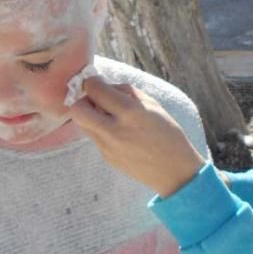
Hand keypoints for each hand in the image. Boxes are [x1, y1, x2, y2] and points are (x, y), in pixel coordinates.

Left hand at [69, 77, 204, 196]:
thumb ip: (127, 92)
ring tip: (110, 118)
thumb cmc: (169, 134)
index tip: (97, 82)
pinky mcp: (106, 157)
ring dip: (91, 116)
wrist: (174, 171)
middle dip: (83, 100)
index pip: (94, 89)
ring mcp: (107, 146)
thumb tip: (107, 86)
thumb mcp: (154, 105)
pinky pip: (95, 137)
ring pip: (83, 124)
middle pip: (78, 109)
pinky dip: (101, 130)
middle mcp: (114, 129)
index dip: (92, 81)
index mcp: (129, 112)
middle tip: (97, 100)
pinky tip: (120, 134)